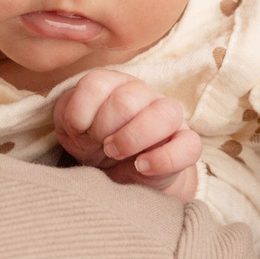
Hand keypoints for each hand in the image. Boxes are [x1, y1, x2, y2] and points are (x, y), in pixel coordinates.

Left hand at [52, 69, 201, 198]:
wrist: (118, 176)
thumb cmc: (93, 145)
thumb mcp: (71, 129)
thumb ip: (69, 114)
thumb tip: (81, 121)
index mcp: (114, 83)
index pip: (96, 83)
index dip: (81, 112)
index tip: (79, 130)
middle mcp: (144, 94)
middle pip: (126, 99)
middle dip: (104, 128)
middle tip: (101, 145)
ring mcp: (169, 117)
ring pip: (165, 113)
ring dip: (132, 138)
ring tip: (116, 154)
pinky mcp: (186, 144)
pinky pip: (190, 145)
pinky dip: (163, 159)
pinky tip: (141, 167)